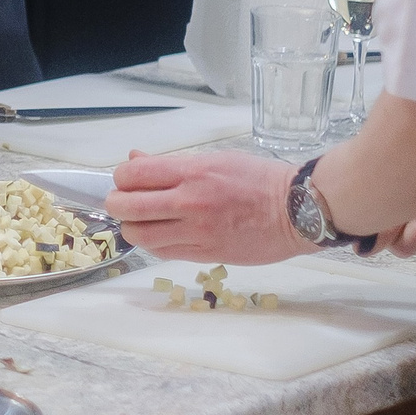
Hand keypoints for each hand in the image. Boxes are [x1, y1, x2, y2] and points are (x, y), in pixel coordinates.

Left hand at [104, 149, 314, 265]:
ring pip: (140, 235)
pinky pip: (164, 252)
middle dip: (117, 205)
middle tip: (124, 203)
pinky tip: (160, 235)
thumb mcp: (215, 159)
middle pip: (127, 207)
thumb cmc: (259, 179)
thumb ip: (172, 164)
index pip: (133, 175)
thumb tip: (136, 160)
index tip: (127, 181)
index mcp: (192, 172)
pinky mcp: (206, 255)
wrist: (297, 211)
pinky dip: (153, 244)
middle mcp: (190, 202)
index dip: (121, 179)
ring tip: (140, 222)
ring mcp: (197, 232)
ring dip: (132, 228)